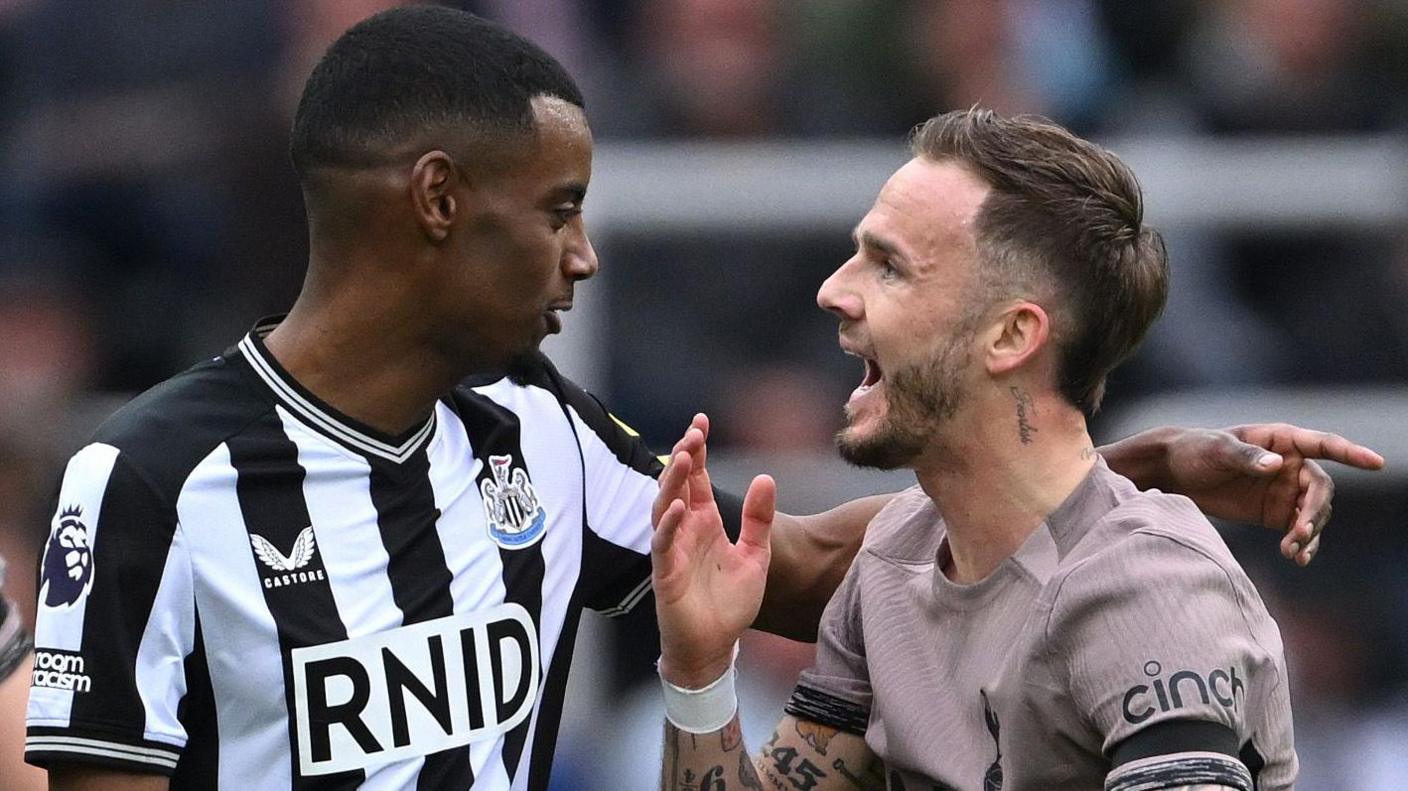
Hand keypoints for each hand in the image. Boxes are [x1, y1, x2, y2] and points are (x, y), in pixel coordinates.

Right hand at [652, 414, 775, 687]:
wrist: (714, 647)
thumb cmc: (729, 603)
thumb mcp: (755, 556)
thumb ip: (759, 519)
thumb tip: (766, 478)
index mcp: (704, 522)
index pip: (697, 478)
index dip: (697, 449)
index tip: (701, 421)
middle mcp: (685, 530)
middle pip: (678, 484)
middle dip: (685, 456)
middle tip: (695, 431)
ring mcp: (672, 550)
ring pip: (665, 507)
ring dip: (673, 482)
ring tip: (684, 457)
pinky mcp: (666, 573)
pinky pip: (663, 544)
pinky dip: (669, 525)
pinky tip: (678, 507)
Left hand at [1157, 424, 1383, 565]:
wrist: (1173, 474)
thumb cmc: (1196, 450)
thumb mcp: (1217, 449)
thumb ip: (1246, 457)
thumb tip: (1274, 465)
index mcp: (1281, 440)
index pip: (1323, 444)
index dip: (1351, 453)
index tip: (1376, 463)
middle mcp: (1290, 465)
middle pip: (1320, 490)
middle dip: (1315, 512)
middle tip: (1299, 532)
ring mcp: (1285, 491)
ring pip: (1313, 514)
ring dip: (1308, 533)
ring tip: (1292, 551)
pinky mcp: (1275, 514)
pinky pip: (1298, 531)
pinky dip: (1301, 544)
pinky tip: (1297, 558)